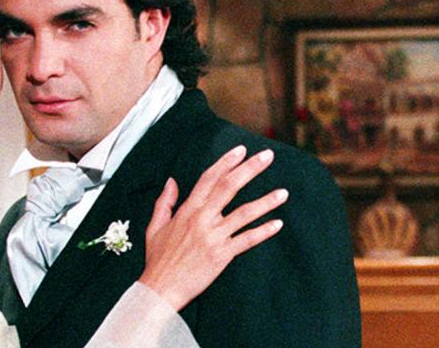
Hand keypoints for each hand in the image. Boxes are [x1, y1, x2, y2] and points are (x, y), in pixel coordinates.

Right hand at [138, 145, 287, 310]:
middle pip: (229, 187)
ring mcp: (213, 237)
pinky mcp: (222, 255)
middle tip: (268, 156)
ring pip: (243, 213)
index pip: (209, 179)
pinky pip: (246, 240)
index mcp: (187, 210)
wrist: (160, 288)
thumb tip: (171, 181)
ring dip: (265, 202)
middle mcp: (202, 219)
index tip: (240, 150)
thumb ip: (165, 202)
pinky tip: (278, 224)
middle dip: (249, 169)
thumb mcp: (155, 226)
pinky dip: (263, 232)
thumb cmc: (158, 260)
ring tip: (284, 193)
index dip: (225, 162)